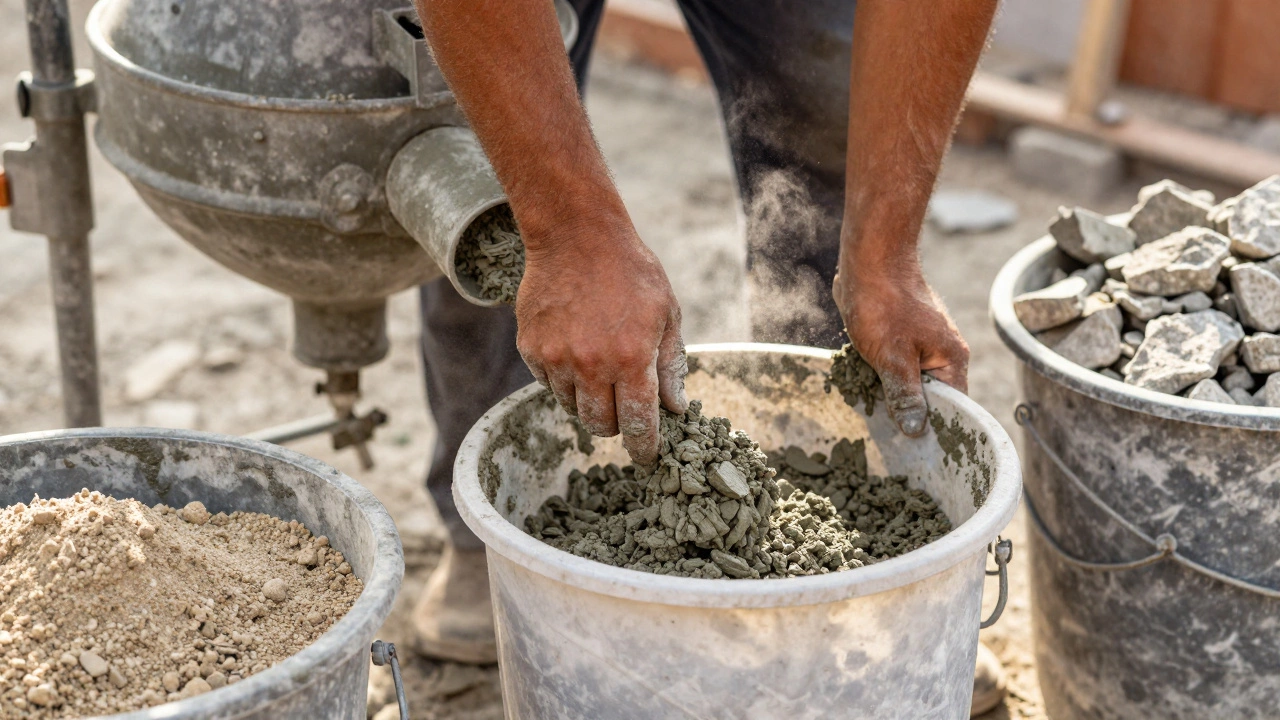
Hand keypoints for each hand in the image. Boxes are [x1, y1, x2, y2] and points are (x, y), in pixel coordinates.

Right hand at [515, 215, 687, 464]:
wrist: (575, 235)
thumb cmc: (630, 271)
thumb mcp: (666, 313)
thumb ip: (670, 364)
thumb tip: (674, 408)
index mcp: (631, 359)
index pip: (638, 424)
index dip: (644, 447)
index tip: (646, 456)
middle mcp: (591, 365)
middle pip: (601, 425)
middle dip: (616, 424)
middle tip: (624, 404)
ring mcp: (556, 358)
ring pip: (572, 407)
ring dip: (589, 400)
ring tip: (599, 366)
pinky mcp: (531, 348)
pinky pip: (548, 384)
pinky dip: (563, 378)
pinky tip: (575, 348)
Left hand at [833, 258, 967, 436]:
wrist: (868, 262)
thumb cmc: (883, 306)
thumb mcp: (893, 359)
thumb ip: (905, 396)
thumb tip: (917, 431)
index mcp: (952, 360)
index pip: (955, 408)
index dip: (938, 430)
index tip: (919, 452)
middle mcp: (943, 354)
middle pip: (933, 399)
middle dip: (912, 415)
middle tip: (891, 439)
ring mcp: (922, 345)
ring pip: (912, 383)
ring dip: (894, 396)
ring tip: (877, 417)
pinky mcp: (902, 338)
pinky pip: (897, 368)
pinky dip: (884, 378)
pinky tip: (867, 387)